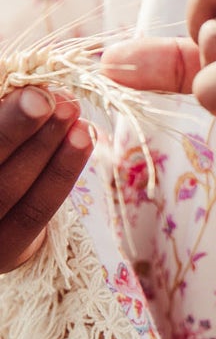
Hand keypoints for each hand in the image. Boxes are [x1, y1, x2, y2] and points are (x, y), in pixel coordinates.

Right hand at [0, 87, 93, 274]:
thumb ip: (2, 108)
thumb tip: (30, 87)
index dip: (2, 123)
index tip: (31, 90)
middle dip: (16, 130)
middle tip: (51, 98)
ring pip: (10, 191)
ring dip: (48, 149)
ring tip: (75, 114)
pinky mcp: (3, 251)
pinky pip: (36, 212)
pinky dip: (62, 173)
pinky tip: (84, 139)